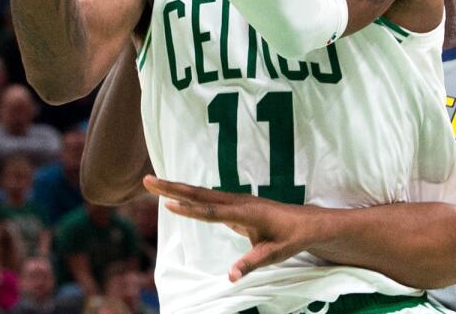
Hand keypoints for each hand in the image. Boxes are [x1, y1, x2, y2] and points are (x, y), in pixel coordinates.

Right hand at [143, 175, 308, 280]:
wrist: (307, 223)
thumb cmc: (291, 238)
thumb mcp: (274, 254)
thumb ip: (252, 263)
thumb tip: (231, 276)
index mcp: (246, 213)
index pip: (212, 212)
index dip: (190, 210)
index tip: (168, 203)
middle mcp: (238, 203)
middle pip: (200, 194)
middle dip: (172, 187)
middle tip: (147, 180)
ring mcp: (236, 201)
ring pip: (202, 193)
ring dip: (177, 188)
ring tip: (153, 184)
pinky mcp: (236, 205)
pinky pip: (208, 198)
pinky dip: (190, 194)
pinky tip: (177, 193)